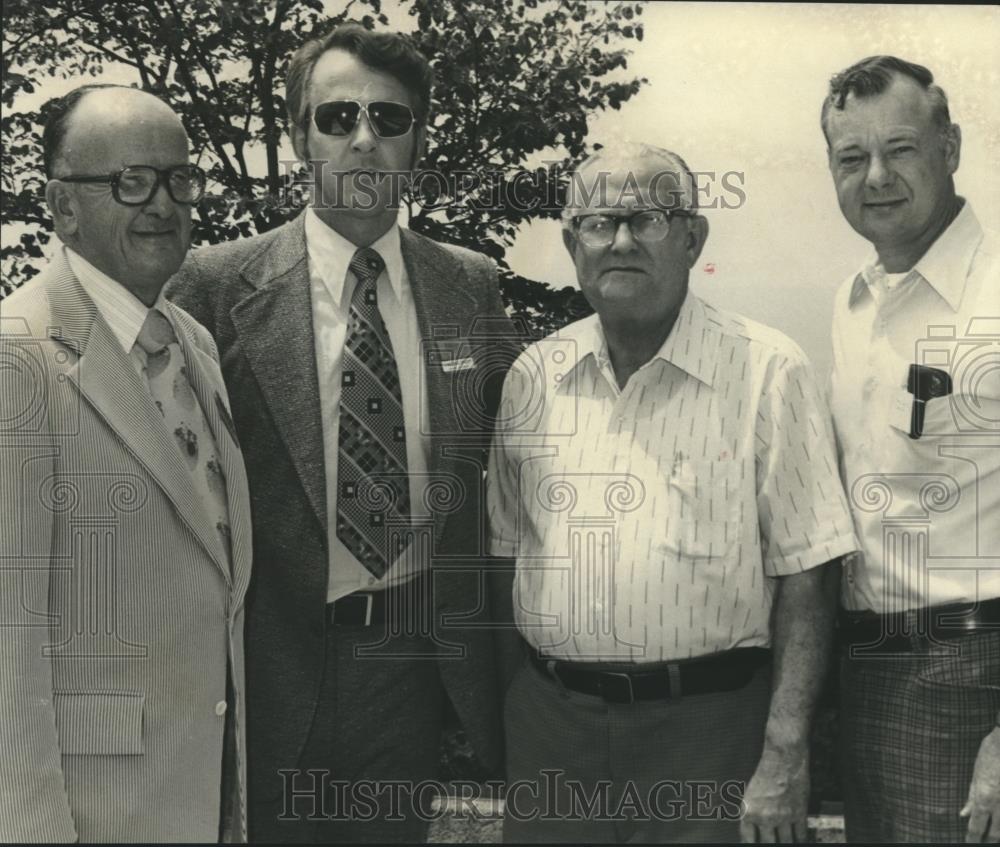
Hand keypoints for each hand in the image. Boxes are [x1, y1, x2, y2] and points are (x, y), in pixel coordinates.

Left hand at [740, 745, 808, 842]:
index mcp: (749, 811)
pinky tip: (798, 839)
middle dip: (770, 843)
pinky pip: (801, 835)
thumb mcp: (750, 794)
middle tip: (772, 841)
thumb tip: (753, 830)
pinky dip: (800, 839)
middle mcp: (765, 817)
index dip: (752, 844)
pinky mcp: (799, 814)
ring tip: (785, 841)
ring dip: (786, 842)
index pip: (748, 839)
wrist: (783, 759)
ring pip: (786, 842)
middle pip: (768, 843)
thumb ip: (751, 814)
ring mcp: (783, 817)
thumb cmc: (765, 773)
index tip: (756, 843)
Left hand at [961, 726, 999, 841]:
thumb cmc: (989, 754)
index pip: (976, 826)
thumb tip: (963, 814)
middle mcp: (998, 803)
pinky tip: (999, 822)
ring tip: (993, 836)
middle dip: (989, 841)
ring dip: (999, 831)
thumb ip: (971, 796)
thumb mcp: (976, 774)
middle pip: (995, 833)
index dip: (972, 838)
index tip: (968, 843)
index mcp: (984, 798)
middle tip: (983, 844)